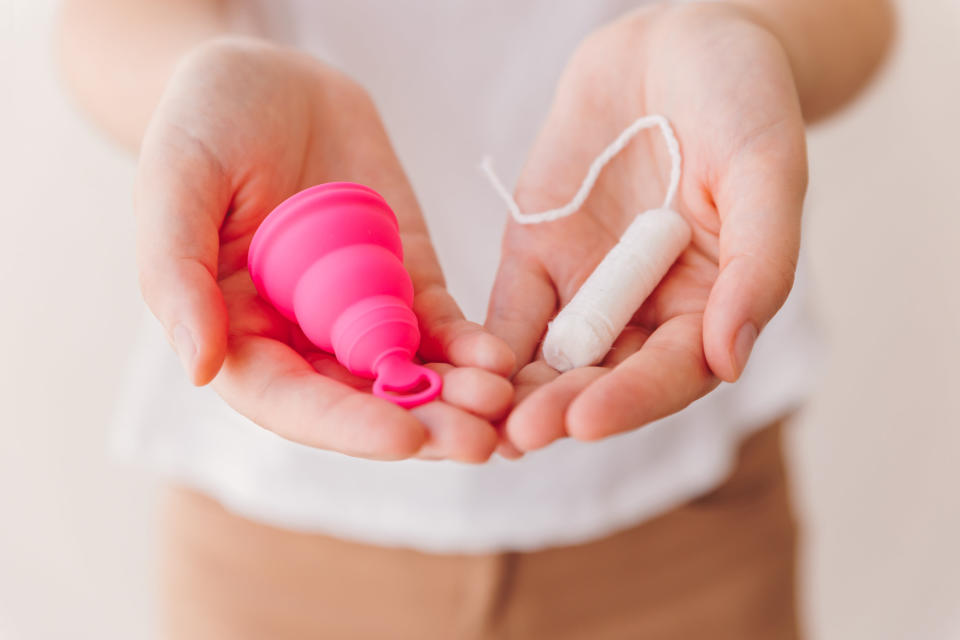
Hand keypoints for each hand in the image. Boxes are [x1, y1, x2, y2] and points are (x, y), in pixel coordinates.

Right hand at [137, 38, 514, 461]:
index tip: (403, 438)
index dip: (346, 426)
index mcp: (239, 334)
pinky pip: (440, 324)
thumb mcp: (175, 183)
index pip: (292, 402)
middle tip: (476, 442)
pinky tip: (501, 357)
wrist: (271, 82)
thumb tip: (200, 367)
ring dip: (457, 396)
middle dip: (421, 425)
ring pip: (410, 373)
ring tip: (502, 405)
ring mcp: (359, 313)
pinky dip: (471, 346)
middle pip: (364, 402)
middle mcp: (301, 338)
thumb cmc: (204, 124)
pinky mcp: (406, 281)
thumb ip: (177, 274)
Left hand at [486, 4, 806, 450]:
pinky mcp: (538, 251)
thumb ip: (756, 265)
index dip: (632, 399)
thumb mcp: (766, 172)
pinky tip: (460, 366)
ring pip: (551, 354)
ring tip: (485, 421)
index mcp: (710, 303)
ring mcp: (587, 283)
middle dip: (562, 407)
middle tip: (522, 436)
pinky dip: (487, 340)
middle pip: (603, 376)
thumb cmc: (742, 99)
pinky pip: (512, 305)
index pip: (671, 371)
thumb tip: (730, 361)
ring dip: (518, 389)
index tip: (587, 420)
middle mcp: (647, 308)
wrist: (678, 41)